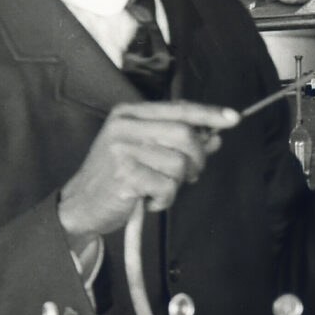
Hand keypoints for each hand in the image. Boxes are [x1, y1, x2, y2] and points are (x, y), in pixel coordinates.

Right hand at [55, 101, 235, 241]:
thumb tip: (215, 139)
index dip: (209, 113)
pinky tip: (148, 200)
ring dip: (177, 183)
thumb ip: (178, 143)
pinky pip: (167, 186)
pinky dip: (164, 199)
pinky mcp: (125, 175)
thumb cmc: (116, 177)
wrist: (80, 205)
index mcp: (128, 114)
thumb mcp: (145, 152)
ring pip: (179, 163)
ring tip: (158, 189)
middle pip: (184, 135)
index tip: (233, 118)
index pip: (178, 108)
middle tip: (191, 174)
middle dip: (197, 158)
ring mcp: (122, 150)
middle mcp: (124, 127)